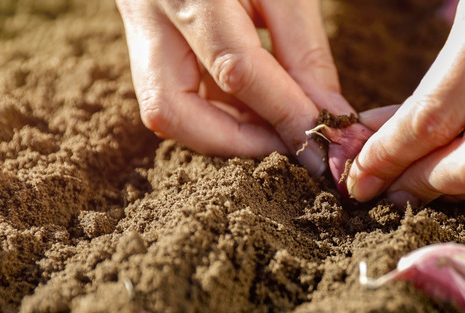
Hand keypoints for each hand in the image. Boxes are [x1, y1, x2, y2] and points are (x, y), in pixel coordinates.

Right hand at [115, 0, 353, 175]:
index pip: (234, 67)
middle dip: (237, 142)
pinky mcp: (146, 47)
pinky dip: (223, 116)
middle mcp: (147, 14)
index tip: (323, 142)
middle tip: (291, 146)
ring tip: (280, 127)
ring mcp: (139, 32)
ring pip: (167, 113)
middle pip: (172, 110)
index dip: (283, 113)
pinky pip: (179, 98)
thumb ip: (305, 52)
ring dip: (230, 134)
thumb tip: (325, 115)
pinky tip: (260, 111)